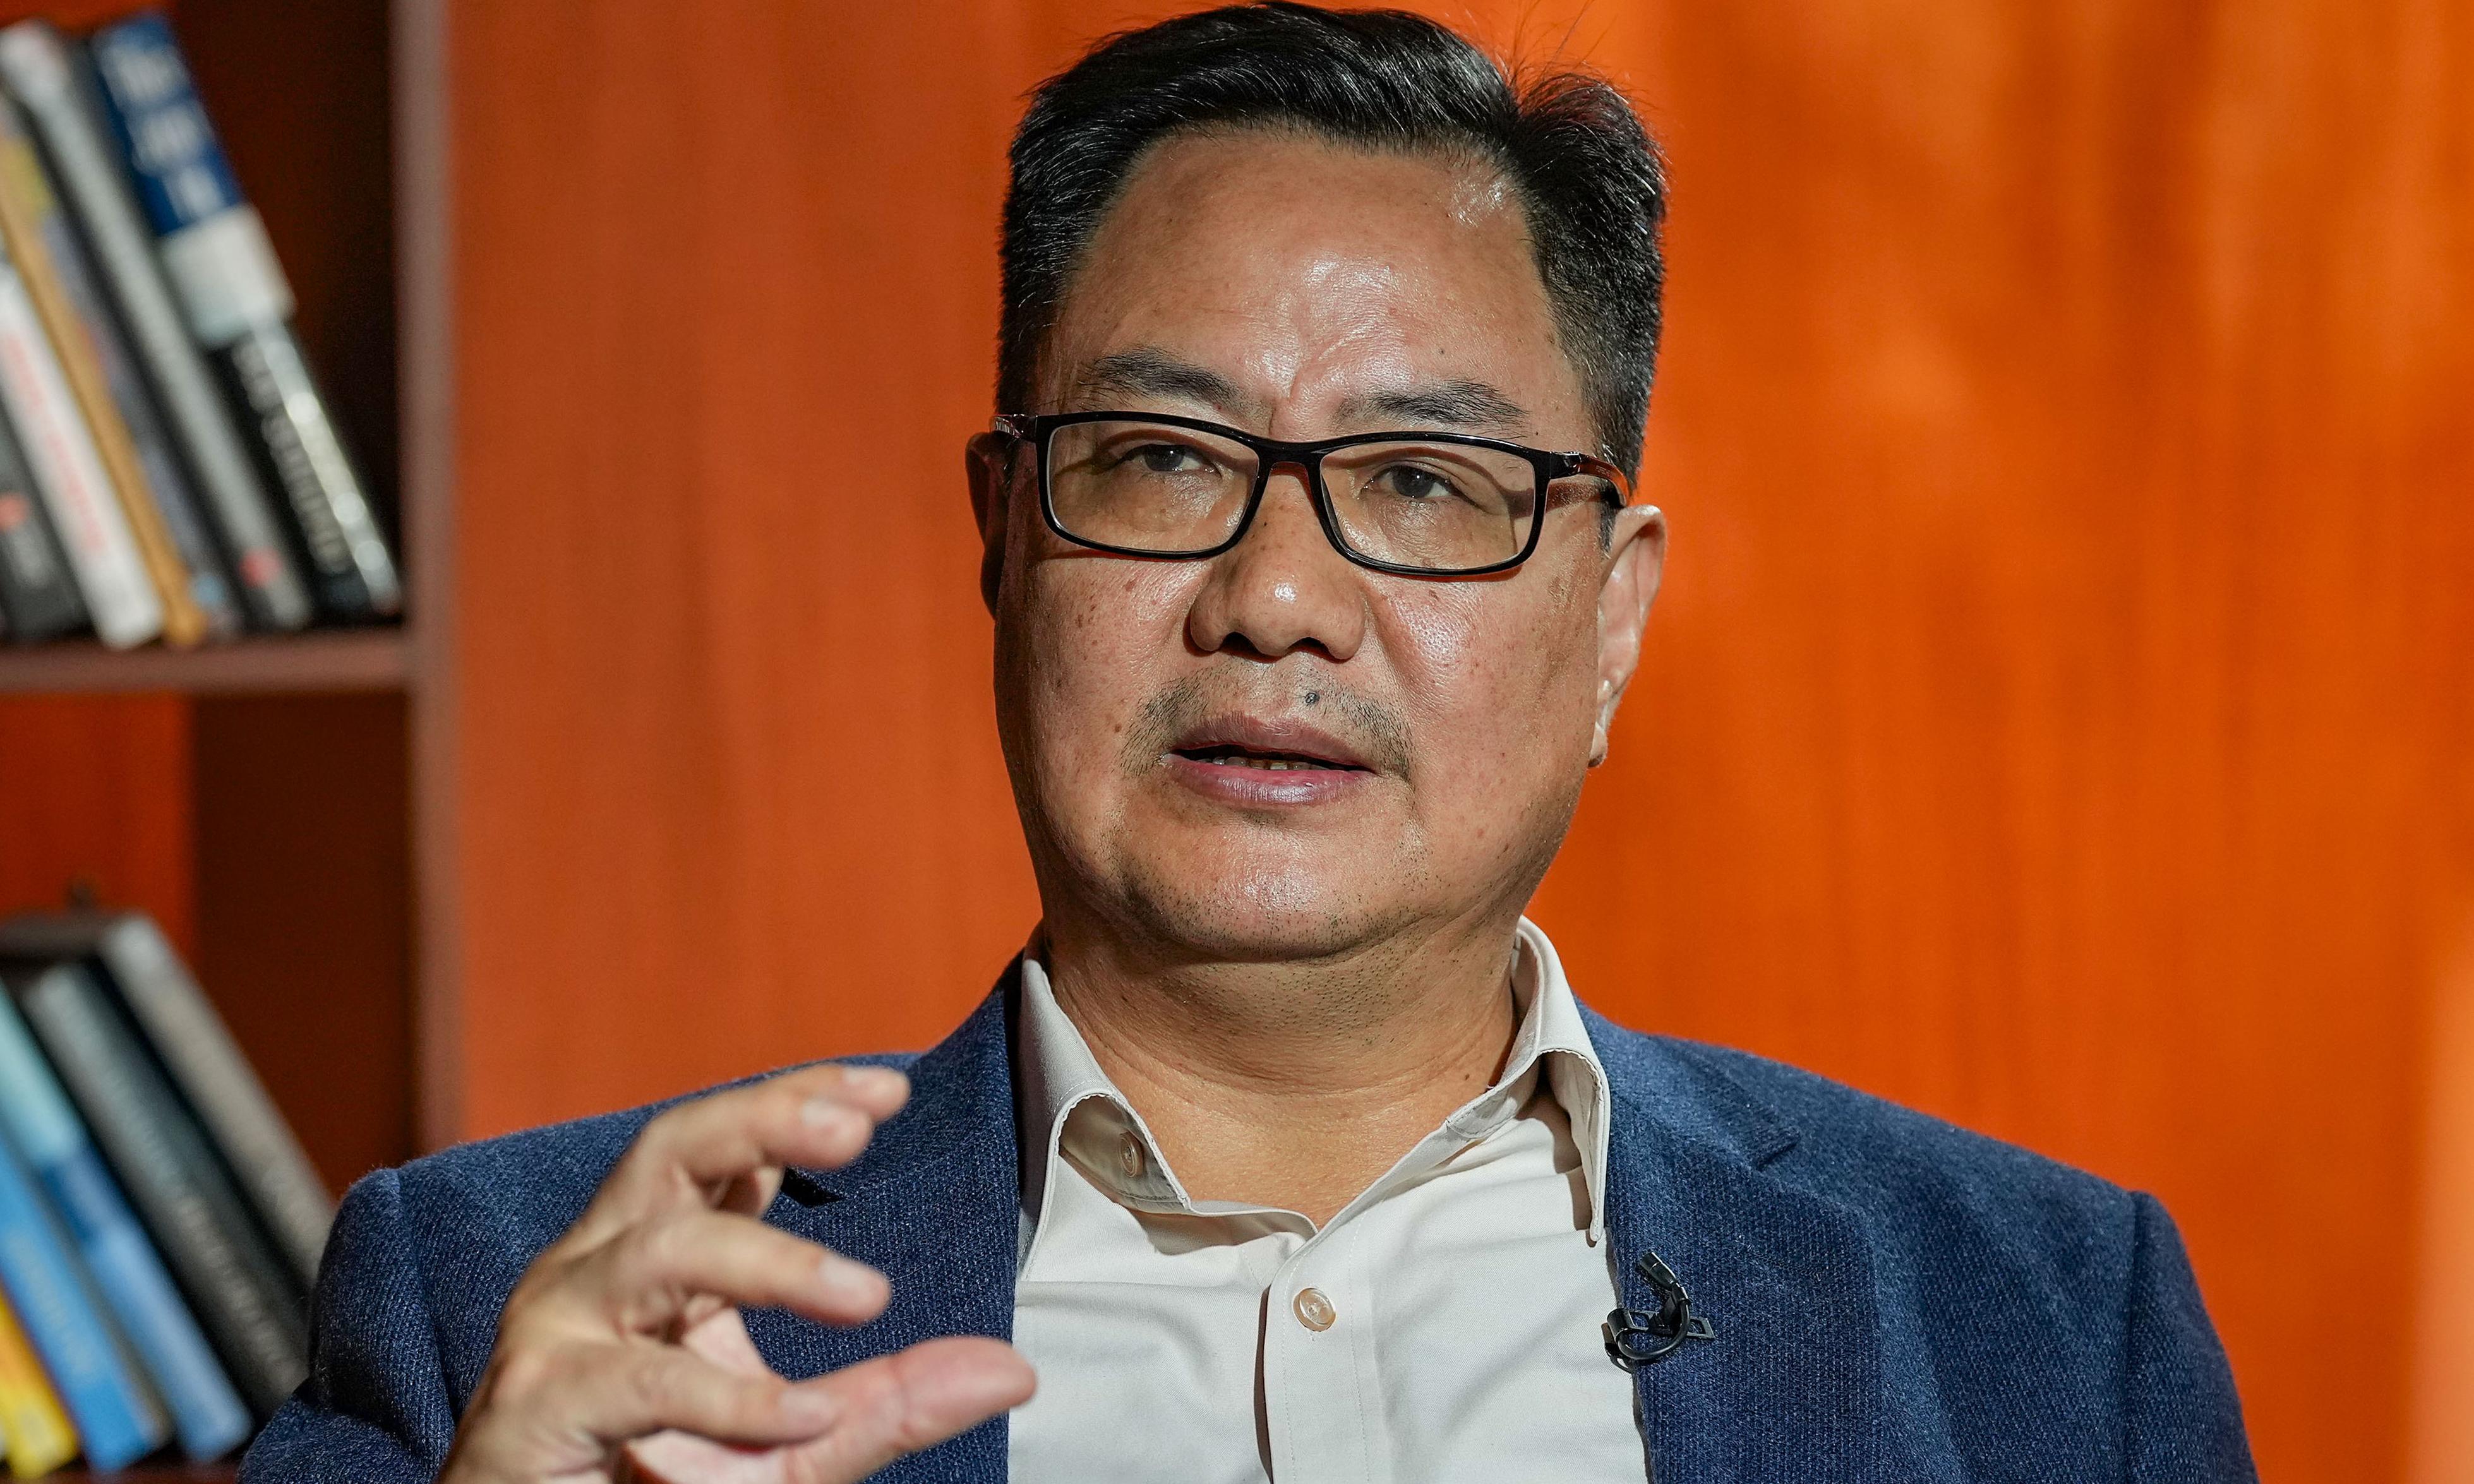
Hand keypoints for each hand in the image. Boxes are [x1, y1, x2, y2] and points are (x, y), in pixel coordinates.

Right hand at [438, 1065, 1035, 1482]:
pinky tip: (802, 1411)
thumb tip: (1014, 1375)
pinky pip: (637, 1380)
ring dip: (768, 1260)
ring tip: (866, 1292)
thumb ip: (894, 1403)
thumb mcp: (800, 1445)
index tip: (890, 1089)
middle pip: (671, 1148)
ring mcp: (556, 1331)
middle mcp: (597, 1272)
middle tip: (854, 1126)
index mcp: (655, 1259)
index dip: (797, 1101)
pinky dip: (727, 1397)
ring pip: (660, 1248)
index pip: (724, 1146)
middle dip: (762, 1119)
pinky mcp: (533, 1406)